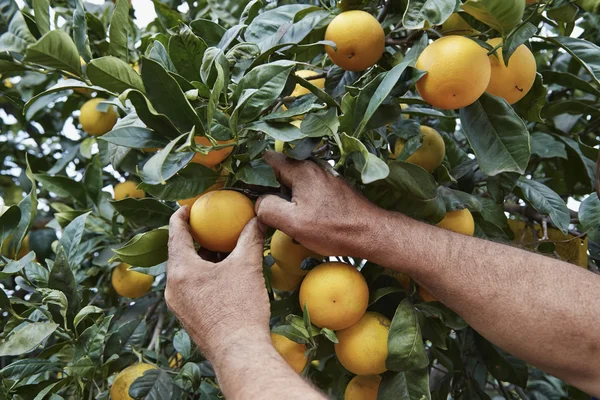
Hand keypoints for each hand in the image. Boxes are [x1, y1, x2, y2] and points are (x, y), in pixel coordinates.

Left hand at [165, 207, 269, 360]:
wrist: (239, 352)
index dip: (182, 214)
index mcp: (180, 270)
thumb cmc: (240, 308)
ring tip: (222, 250)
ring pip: (186, 272)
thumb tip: (259, 217)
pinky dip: (204, 277)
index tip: (191, 205)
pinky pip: (191, 289)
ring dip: (202, 258)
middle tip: (211, 226)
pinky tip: (224, 277)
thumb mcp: (247, 265)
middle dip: (195, 238)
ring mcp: (178, 305)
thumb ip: (250, 237)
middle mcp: (172, 287)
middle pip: (179, 253)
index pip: (175, 232)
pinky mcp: (188, 318)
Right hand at [255, 152, 382, 257]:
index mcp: (301, 170)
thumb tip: (259, 202)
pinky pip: (309, 188)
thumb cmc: (333, 228)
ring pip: (296, 182)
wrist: (370, 233)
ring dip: (290, 198)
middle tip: (275, 212)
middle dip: (274, 190)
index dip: (256, 173)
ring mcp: (325, 175)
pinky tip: (310, 219)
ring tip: (294, 219)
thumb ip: (268, 208)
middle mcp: (313, 166)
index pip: (268, 159)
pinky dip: (304, 201)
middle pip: (281, 171)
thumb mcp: (293, 223)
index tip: (253, 190)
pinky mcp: (333, 186)